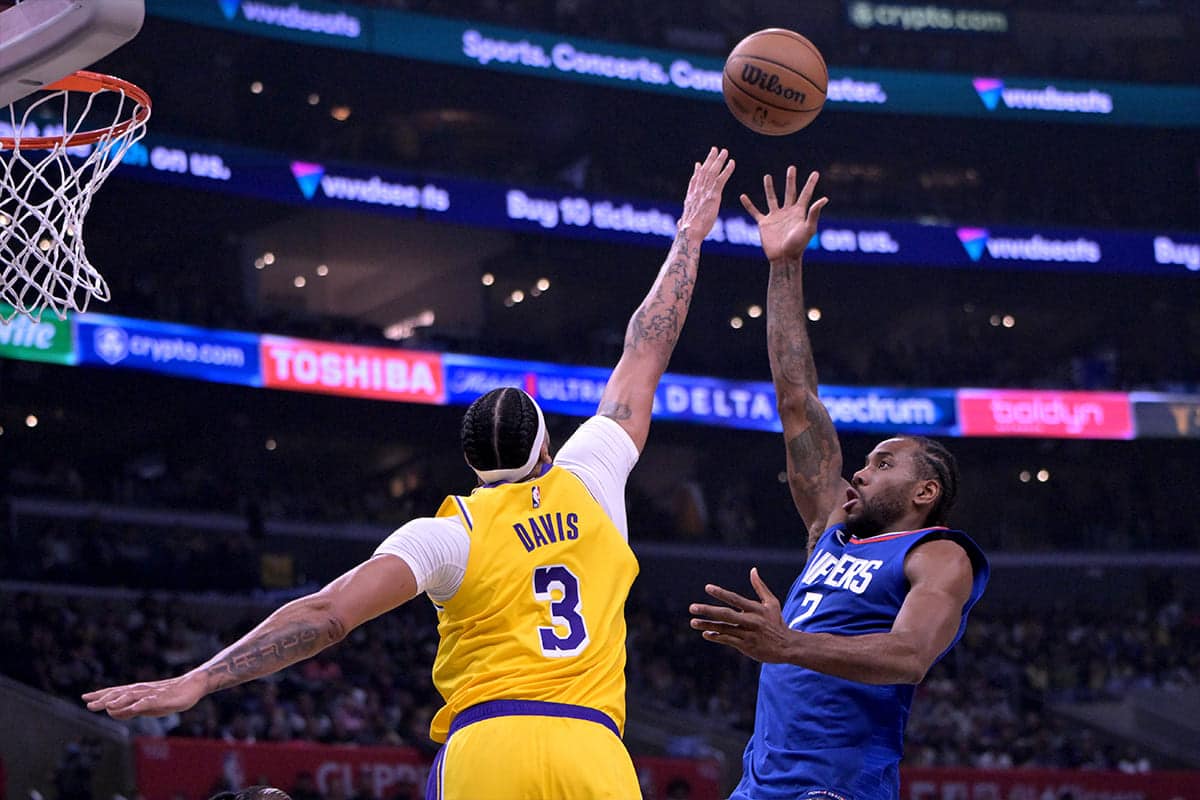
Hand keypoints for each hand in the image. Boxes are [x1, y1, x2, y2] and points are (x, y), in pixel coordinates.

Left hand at [82, 672, 205, 719]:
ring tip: (108, 705)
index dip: (101, 695)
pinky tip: (136, 706)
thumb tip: (111, 712)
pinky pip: (153, 701)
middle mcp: (143, 691)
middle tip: (88, 703)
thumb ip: (129, 709)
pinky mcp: (166, 698)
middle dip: (105, 699)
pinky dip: (143, 703)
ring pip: (135, 696)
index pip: (116, 692)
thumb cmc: (170, 696)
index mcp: (137, 693)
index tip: (85, 697)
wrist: (194, 685)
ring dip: (121, 700)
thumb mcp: (147, 706)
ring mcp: (154, 694)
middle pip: (121, 693)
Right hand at [677, 147, 735, 238]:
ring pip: (712, 172)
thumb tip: (680, 223)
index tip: (699, 164)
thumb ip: (682, 221)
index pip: (694, 181)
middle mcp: (697, 191)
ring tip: (724, 151)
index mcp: (690, 198)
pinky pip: (721, 179)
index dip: (697, 172)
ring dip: (719, 160)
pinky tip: (732, 162)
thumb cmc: (687, 233)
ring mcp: (705, 192)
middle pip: (703, 171)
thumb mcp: (683, 225)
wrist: (690, 232)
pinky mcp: (713, 195)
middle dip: (709, 160)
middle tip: (714, 150)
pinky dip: (727, 170)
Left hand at [689, 568, 794, 662]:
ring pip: (724, 629)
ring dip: (707, 625)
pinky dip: (717, 637)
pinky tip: (705, 633)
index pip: (735, 599)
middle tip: (692, 607)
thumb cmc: (776, 622)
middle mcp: (750, 621)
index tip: (707, 587)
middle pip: (726, 615)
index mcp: (755, 609)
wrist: (786, 646)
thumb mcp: (772, 603)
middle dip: (708, 610)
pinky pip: (728, 640)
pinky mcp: (746, 646)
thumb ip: (760, 587)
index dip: (721, 593)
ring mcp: (747, 634)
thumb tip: (753, 570)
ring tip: (693, 622)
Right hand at [740, 167, 828, 261]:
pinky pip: (755, 212)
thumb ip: (814, 213)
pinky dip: (748, 205)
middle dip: (790, 180)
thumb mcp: (808, 228)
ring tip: (767, 176)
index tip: (815, 173)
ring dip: (769, 188)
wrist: (784, 258)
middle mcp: (787, 212)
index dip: (810, 184)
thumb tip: (824, 199)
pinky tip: (743, 197)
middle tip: (791, 168)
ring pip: (772, 198)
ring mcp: (775, 217)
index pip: (805, 194)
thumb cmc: (798, 245)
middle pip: (789, 192)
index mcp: (799, 212)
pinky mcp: (764, 223)